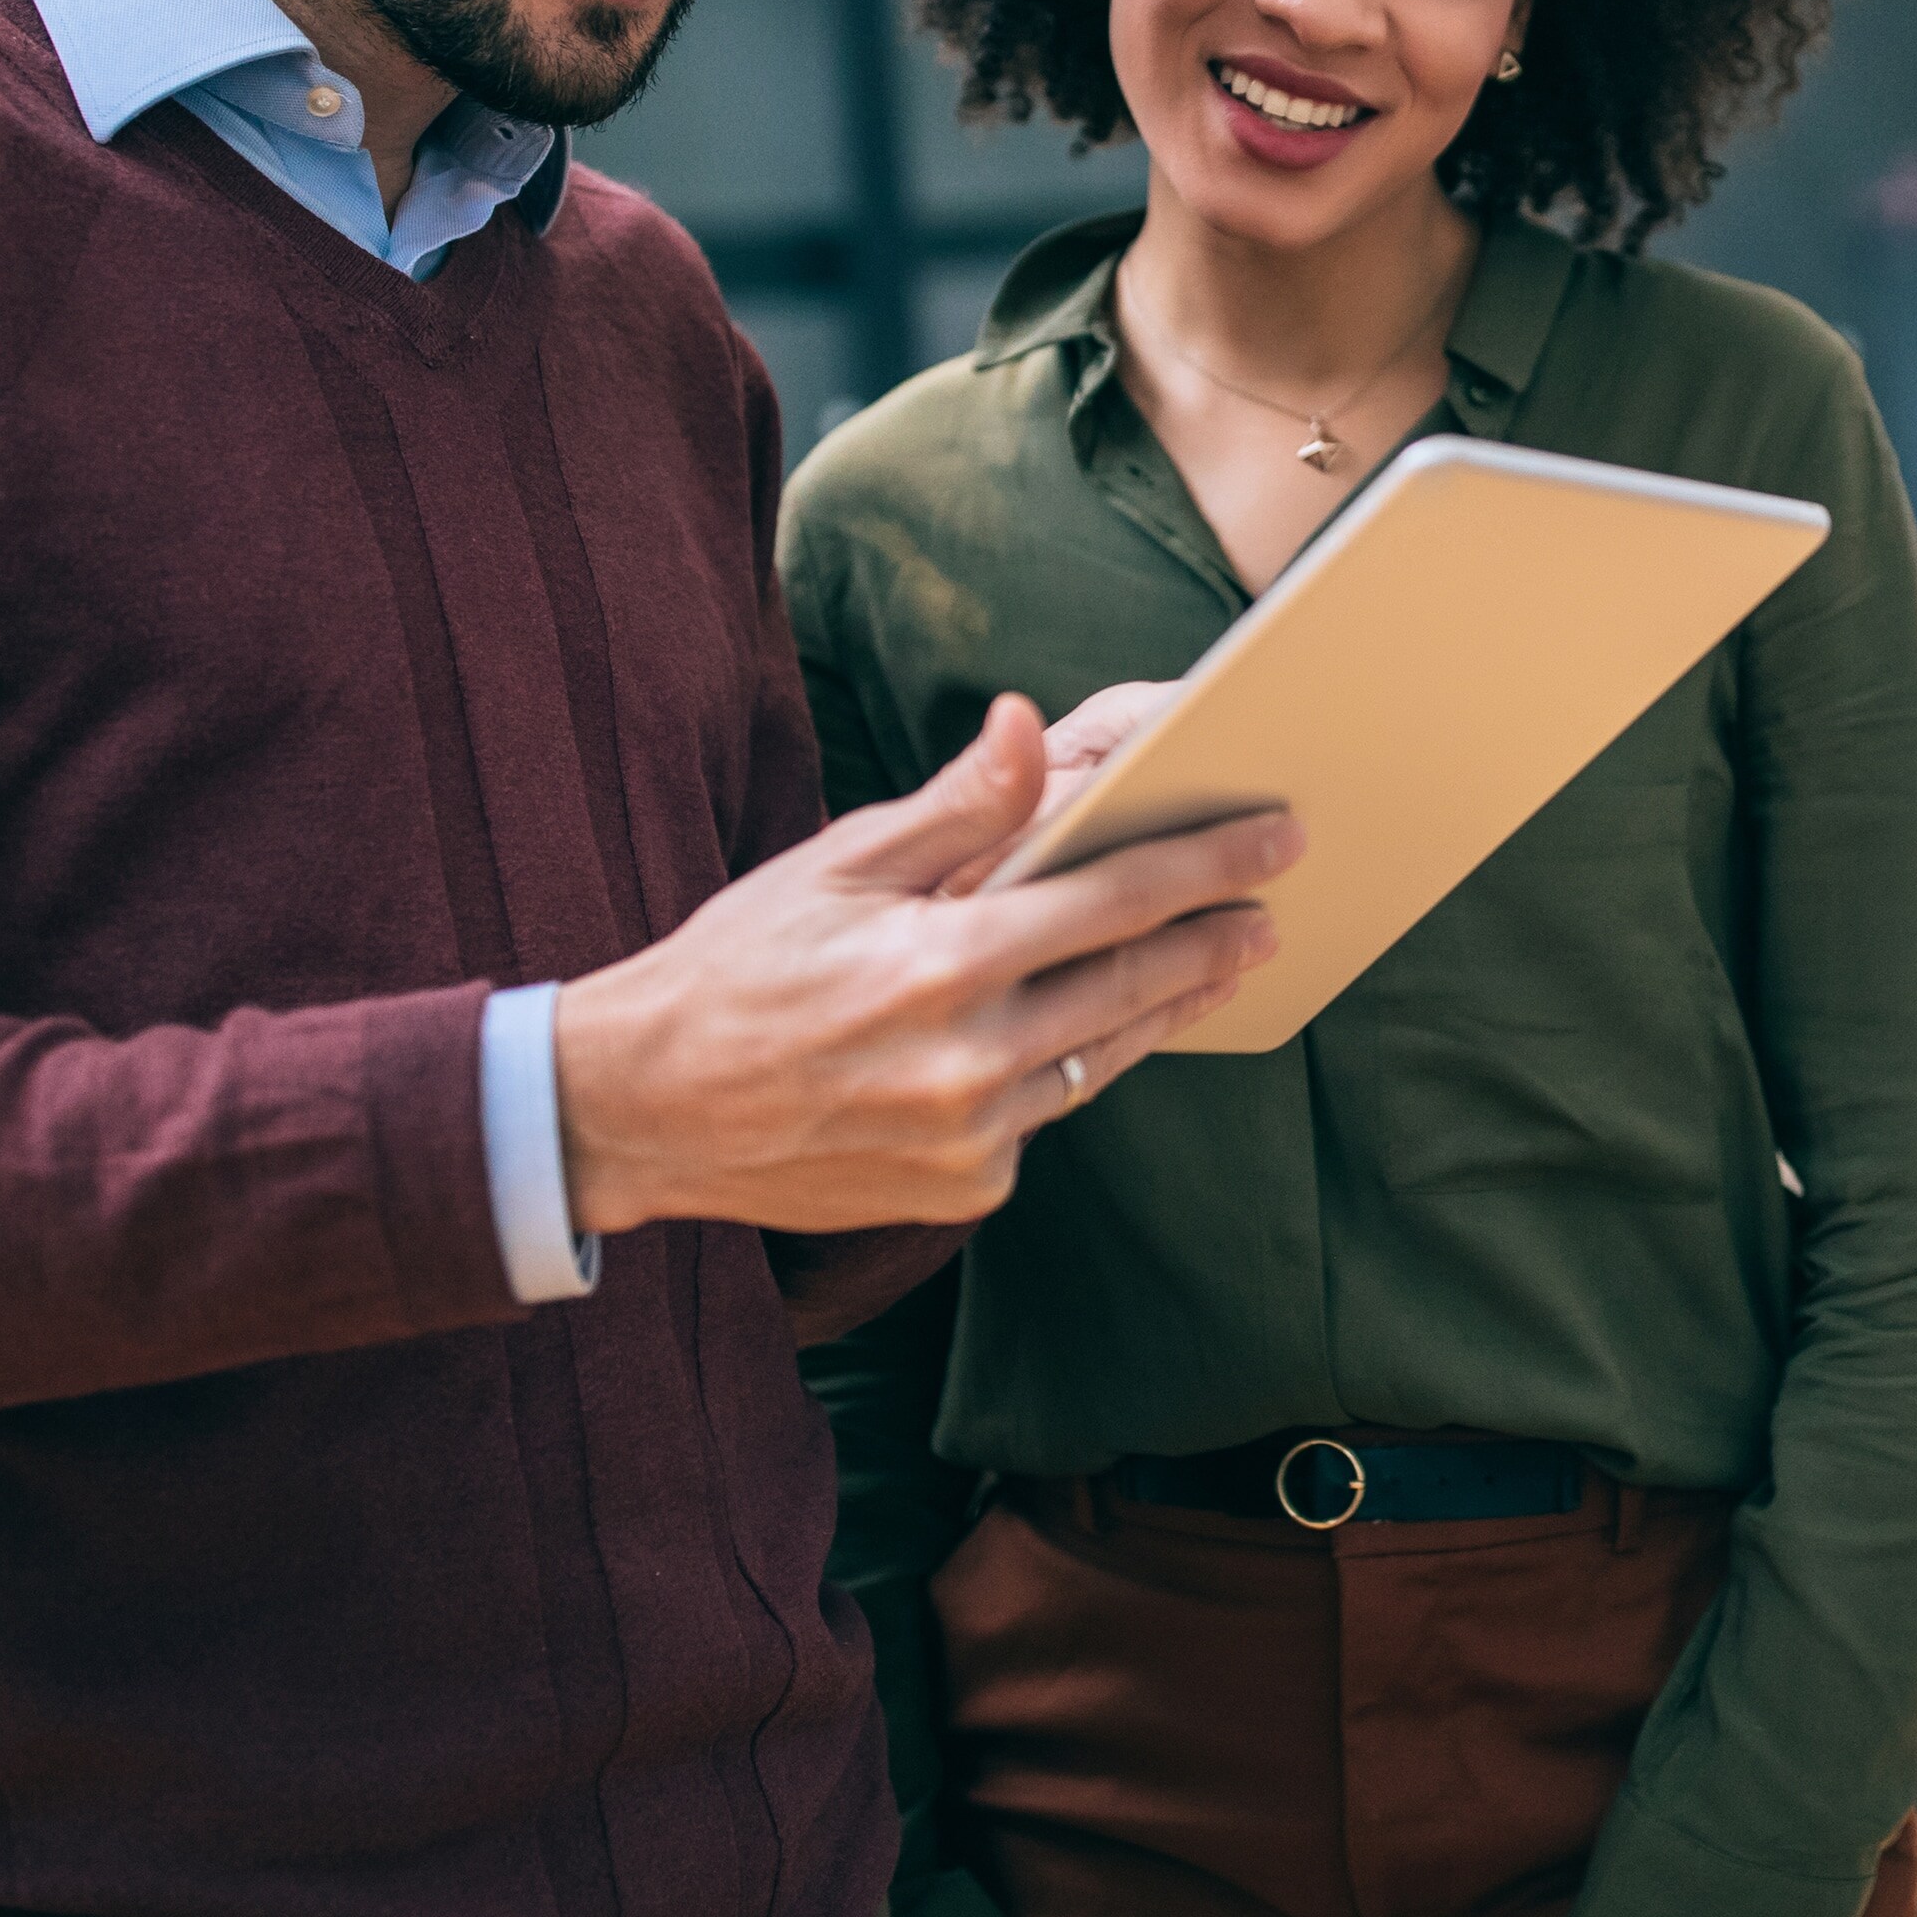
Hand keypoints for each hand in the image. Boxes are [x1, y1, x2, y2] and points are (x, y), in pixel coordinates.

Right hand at [552, 697, 1297, 1238]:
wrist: (641, 1108)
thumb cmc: (736, 966)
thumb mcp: (834, 865)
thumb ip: (953, 807)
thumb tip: (1031, 726)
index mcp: (941, 965)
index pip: (1112, 900)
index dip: (1205, 864)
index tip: (1275, 837)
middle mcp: (967, 1061)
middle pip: (1131, 988)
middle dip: (1213, 942)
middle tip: (1273, 905)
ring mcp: (968, 1138)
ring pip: (1101, 1060)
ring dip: (1166, 1009)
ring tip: (1219, 965)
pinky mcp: (961, 1190)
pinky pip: (1043, 1117)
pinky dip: (1068, 1070)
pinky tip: (1095, 1032)